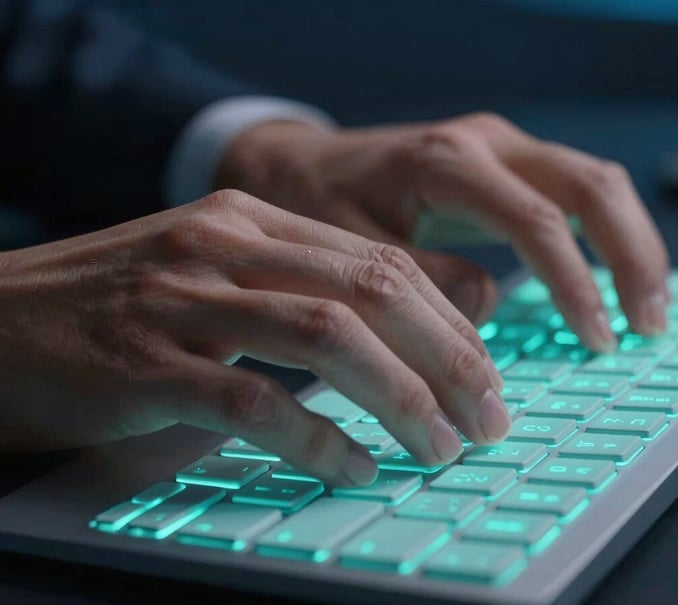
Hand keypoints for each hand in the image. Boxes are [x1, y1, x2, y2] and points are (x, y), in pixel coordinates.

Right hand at [0, 190, 507, 484]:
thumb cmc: (117, 304)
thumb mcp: (213, 270)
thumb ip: (299, 286)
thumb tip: (401, 334)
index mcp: (251, 218)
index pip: (381, 262)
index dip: (450, 322)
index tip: (487, 374)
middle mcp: (224, 245)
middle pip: (372, 292)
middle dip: (448, 359)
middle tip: (490, 418)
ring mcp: (182, 301)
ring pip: (326, 338)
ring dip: (401, 398)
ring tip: (441, 446)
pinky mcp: (144, 365)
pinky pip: (253, 402)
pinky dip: (316, 438)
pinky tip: (354, 465)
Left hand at [217, 113, 669, 350]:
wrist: (298, 165)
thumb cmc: (319, 205)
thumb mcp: (354, 251)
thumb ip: (420, 283)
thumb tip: (488, 311)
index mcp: (448, 163)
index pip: (537, 220)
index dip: (575, 284)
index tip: (595, 340)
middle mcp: (486, 144)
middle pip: (592, 186)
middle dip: (631, 256)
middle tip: (646, 325)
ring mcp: (499, 148)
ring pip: (594, 182)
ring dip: (629, 244)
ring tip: (643, 309)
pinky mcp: (502, 165)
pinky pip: (571, 192)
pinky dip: (600, 237)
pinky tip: (606, 281)